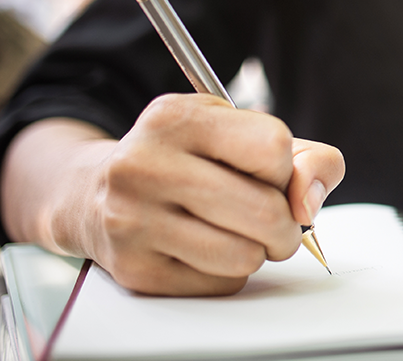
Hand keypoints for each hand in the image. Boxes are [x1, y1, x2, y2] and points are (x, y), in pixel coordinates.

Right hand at [1, 94, 343, 295]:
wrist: (93, 193)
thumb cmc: (187, 161)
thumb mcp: (240, 135)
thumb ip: (305, 158)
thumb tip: (309, 202)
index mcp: (177, 118)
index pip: (272, 148)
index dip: (285, 169)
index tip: (269, 174)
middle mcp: (145, 164)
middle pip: (264, 210)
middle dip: (286, 225)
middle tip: (276, 223)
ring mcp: (133, 219)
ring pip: (245, 256)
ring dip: (258, 252)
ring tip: (239, 234)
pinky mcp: (134, 269)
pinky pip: (220, 284)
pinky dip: (228, 273)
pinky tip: (205, 250)